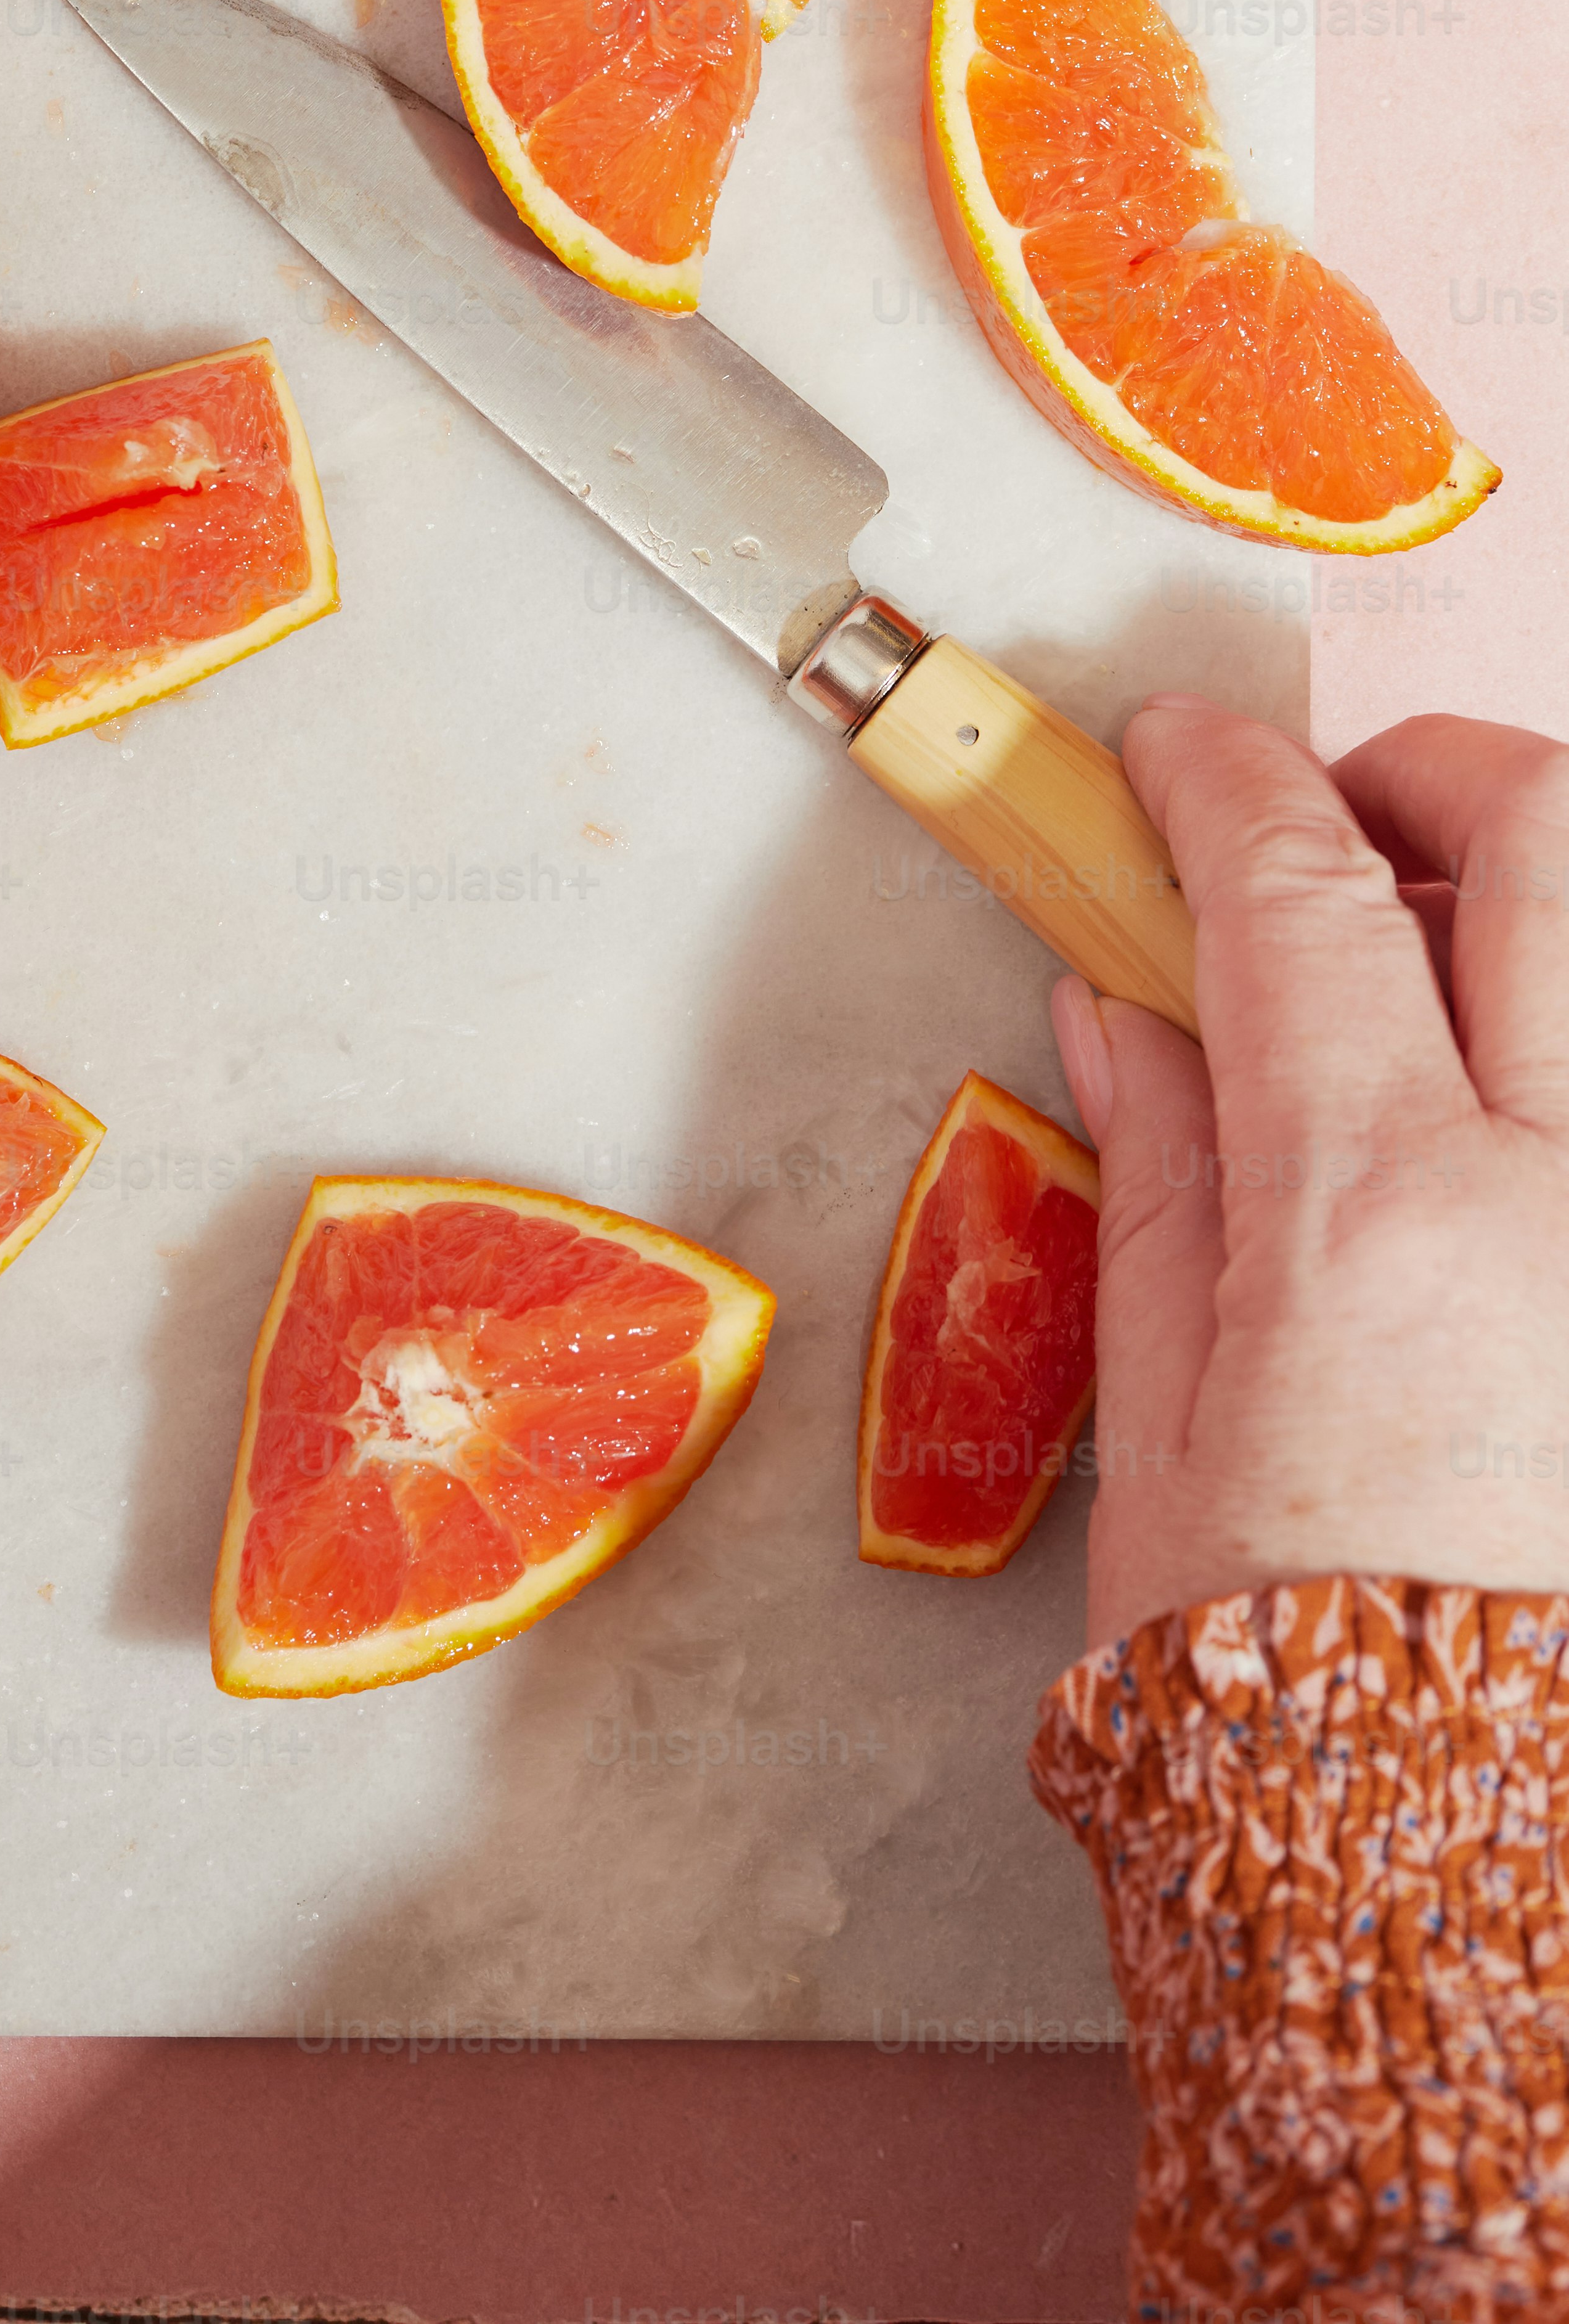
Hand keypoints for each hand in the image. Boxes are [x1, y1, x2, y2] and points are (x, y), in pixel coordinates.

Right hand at [1050, 696, 1568, 1651]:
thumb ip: (1160, 1176)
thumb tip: (1123, 1004)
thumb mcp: (1171, 1425)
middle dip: (1436, 772)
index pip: (1299, 892)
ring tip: (1445, 975)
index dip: (1221, 780)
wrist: (1475, 1895)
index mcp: (1379, 1225)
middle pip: (1554, 839)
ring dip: (1542, 907)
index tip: (1172, 754)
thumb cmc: (1297, 1688)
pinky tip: (1510, 1116)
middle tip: (1345, 822)